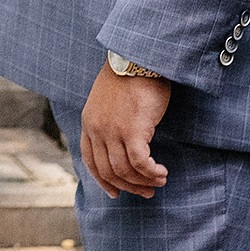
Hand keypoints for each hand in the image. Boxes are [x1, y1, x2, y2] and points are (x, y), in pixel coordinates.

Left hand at [79, 61, 171, 200]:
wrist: (138, 58)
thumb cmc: (130, 76)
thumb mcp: (109, 100)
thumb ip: (109, 119)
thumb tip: (121, 139)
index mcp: (88, 122)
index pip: (91, 161)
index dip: (103, 180)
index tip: (115, 192)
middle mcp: (96, 130)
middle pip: (107, 171)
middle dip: (128, 186)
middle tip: (146, 192)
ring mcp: (112, 131)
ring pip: (124, 170)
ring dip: (143, 181)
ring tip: (159, 181)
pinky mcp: (132, 131)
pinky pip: (140, 163)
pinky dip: (151, 172)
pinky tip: (161, 172)